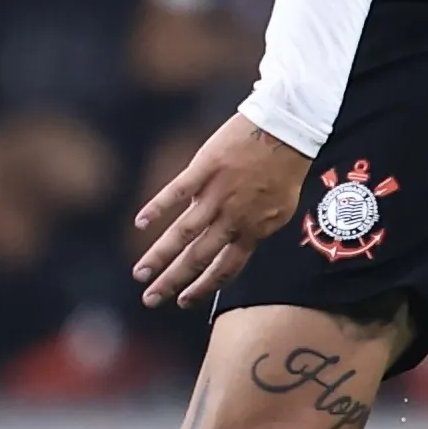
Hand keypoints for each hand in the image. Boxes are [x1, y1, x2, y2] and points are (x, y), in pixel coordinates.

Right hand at [131, 113, 307, 307]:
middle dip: (173, 281)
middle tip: (151, 300)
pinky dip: (157, 207)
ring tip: (140, 274)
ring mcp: (217, 194)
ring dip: (159, 256)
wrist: (287, 126)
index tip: (183, 302)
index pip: (226, 268)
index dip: (203, 287)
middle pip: (198, 258)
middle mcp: (234, 217)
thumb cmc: (285, 165)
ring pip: (183, 233)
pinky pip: (176, 192)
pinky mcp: (205, 168)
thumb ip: (257, 228)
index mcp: (254, 229)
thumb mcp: (280, 207)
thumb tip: (240, 244)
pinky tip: (140, 223)